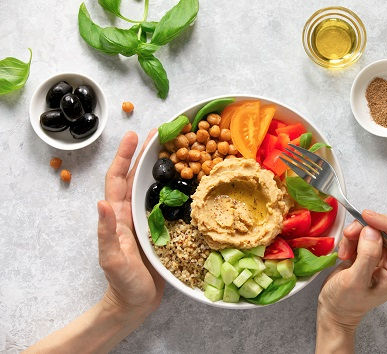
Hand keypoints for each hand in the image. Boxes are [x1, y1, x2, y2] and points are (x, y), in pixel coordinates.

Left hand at [97, 130, 163, 317]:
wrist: (135, 303)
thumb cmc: (122, 283)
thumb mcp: (111, 259)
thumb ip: (106, 233)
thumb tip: (101, 203)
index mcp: (119, 215)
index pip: (118, 179)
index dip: (124, 156)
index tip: (133, 135)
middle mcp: (132, 212)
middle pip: (136, 176)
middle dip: (144, 153)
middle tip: (159, 132)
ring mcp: (147, 219)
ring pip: (152, 186)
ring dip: (161, 166)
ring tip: (175, 148)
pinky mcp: (161, 228)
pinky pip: (168, 202)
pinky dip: (175, 187)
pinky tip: (188, 180)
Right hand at [316, 210, 386, 351]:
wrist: (334, 310)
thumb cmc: (346, 303)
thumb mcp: (356, 281)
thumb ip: (367, 256)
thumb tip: (372, 230)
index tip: (366, 217)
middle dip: (368, 227)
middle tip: (350, 236)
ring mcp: (384, 255)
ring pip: (374, 227)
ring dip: (356, 234)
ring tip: (345, 252)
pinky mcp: (370, 251)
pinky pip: (363, 232)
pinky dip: (351, 238)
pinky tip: (345, 253)